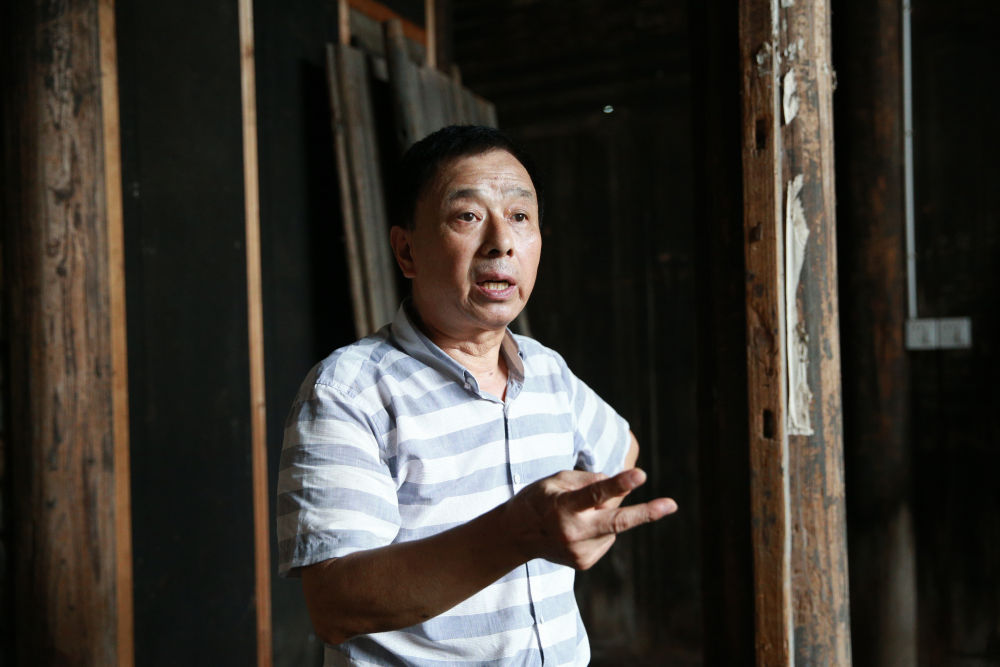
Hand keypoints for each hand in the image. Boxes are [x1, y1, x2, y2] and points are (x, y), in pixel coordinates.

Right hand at [505, 468, 676, 569]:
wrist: (516, 536)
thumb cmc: (538, 500)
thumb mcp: (555, 480)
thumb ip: (587, 481)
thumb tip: (618, 487)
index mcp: (563, 508)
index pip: (594, 494)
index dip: (618, 484)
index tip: (640, 475)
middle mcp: (572, 533)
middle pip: (615, 522)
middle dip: (646, 513)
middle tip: (671, 504)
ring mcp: (580, 552)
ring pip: (611, 525)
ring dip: (604, 514)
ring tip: (576, 513)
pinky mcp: (585, 562)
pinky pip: (606, 537)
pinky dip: (599, 528)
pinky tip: (579, 527)